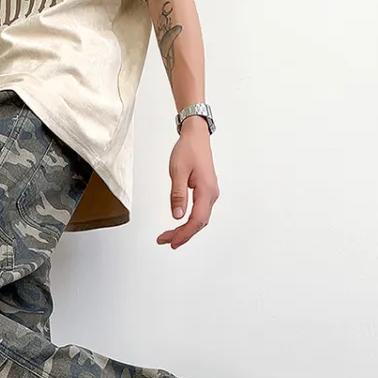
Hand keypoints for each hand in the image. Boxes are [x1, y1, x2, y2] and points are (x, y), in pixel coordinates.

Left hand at [157, 116, 219, 248]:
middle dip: (182, 234)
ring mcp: (210, 193)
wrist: (196, 136)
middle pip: (199, 223)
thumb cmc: (188, 150)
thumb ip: (178, 195)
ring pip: (199, 219)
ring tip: (169, 236)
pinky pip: (199, 212)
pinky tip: (180, 224)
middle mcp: (211, 194)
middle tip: (165, 241)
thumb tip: (177, 216)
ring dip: (185, 229)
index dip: (184, 234)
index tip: (172, 242)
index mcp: (206, 190)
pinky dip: (189, 221)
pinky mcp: (206, 191)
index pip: (196, 220)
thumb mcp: (178, 172)